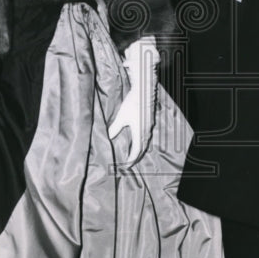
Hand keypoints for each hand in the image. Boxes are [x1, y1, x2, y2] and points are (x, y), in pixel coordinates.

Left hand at [108, 37, 158, 166]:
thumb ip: (115, 128)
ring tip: (133, 154)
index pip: (136, 151)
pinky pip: (147, 136)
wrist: (144, 91)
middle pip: (142, 149)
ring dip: (140, 150)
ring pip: (146, 143)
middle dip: (136, 157)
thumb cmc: (132, 104)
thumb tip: (109, 137)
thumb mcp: (121, 117)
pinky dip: (142, 142)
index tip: (126, 166)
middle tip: (129, 164)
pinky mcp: (150, 122)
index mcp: (140, 133)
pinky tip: (138, 140)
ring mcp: (149, 127)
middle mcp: (146, 132)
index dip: (131, 160)